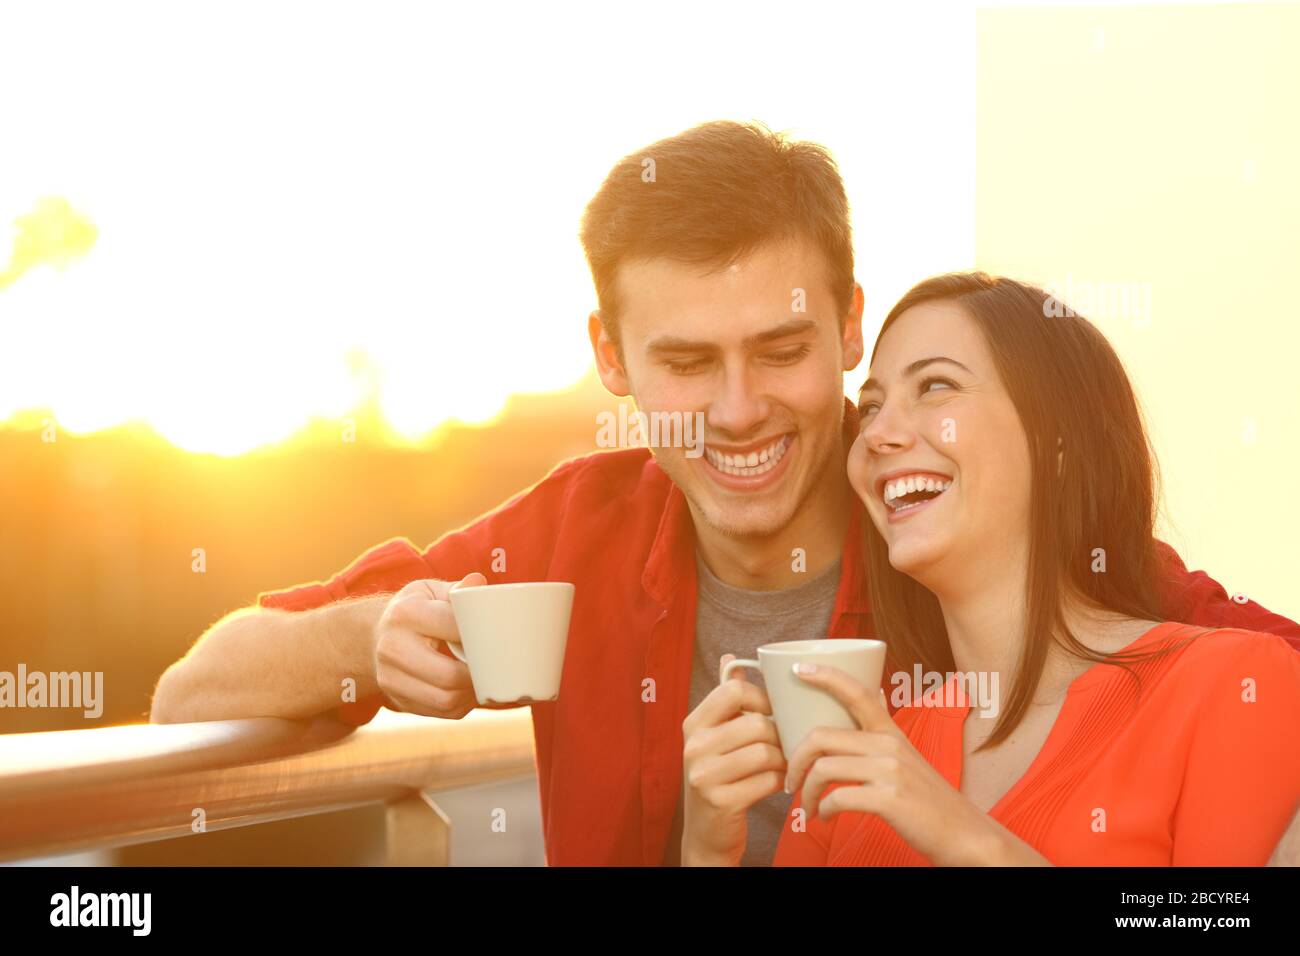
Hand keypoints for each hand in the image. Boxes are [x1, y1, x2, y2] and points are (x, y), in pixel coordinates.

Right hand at [371, 573, 484, 718]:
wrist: (376, 637)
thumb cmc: (414, 610)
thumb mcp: (431, 592)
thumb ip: (458, 591)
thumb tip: (479, 583)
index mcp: (405, 614)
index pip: (452, 627)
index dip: (480, 634)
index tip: (497, 635)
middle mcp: (392, 647)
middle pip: (447, 674)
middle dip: (477, 674)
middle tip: (495, 666)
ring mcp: (390, 678)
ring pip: (445, 699)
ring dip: (471, 694)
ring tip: (484, 679)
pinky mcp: (398, 700)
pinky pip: (440, 712)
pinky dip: (462, 705)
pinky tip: (469, 691)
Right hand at [679, 653, 786, 865]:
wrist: (707, 833)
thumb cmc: (719, 777)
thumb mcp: (714, 737)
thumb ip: (725, 700)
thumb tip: (731, 658)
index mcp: (693, 724)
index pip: (734, 690)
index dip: (763, 698)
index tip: (774, 711)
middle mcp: (693, 746)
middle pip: (756, 722)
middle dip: (779, 733)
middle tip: (785, 743)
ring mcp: (704, 775)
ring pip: (765, 751)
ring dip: (783, 759)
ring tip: (784, 763)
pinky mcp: (721, 801)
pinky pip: (768, 780)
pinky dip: (781, 781)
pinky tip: (779, 783)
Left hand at [783, 662, 1049, 865]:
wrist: (964, 835)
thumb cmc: (927, 801)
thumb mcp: (906, 759)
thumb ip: (878, 740)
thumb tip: (853, 717)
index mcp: (890, 732)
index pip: (856, 691)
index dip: (825, 676)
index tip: (797, 669)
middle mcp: (889, 745)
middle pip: (820, 736)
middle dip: (794, 760)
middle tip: (790, 780)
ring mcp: (889, 771)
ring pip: (823, 769)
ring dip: (806, 792)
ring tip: (807, 808)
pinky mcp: (889, 800)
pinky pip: (837, 798)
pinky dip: (823, 810)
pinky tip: (825, 817)